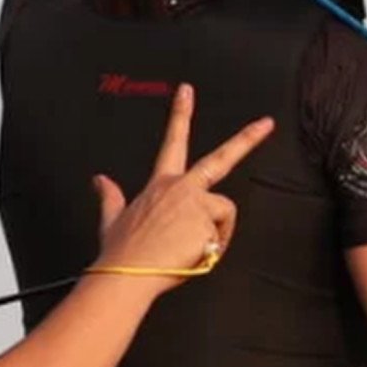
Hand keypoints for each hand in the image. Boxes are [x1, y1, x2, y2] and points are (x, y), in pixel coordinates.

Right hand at [90, 82, 259, 276]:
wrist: (125, 275)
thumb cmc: (121, 253)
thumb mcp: (112, 219)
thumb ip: (110, 196)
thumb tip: (99, 180)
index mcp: (160, 185)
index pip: (172, 142)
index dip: (181, 114)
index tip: (187, 91)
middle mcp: (180, 188)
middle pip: (220, 159)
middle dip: (246, 139)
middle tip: (267, 123)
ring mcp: (196, 204)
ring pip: (223, 213)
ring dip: (217, 231)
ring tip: (192, 249)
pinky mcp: (207, 222)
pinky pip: (223, 237)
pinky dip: (214, 249)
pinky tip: (193, 256)